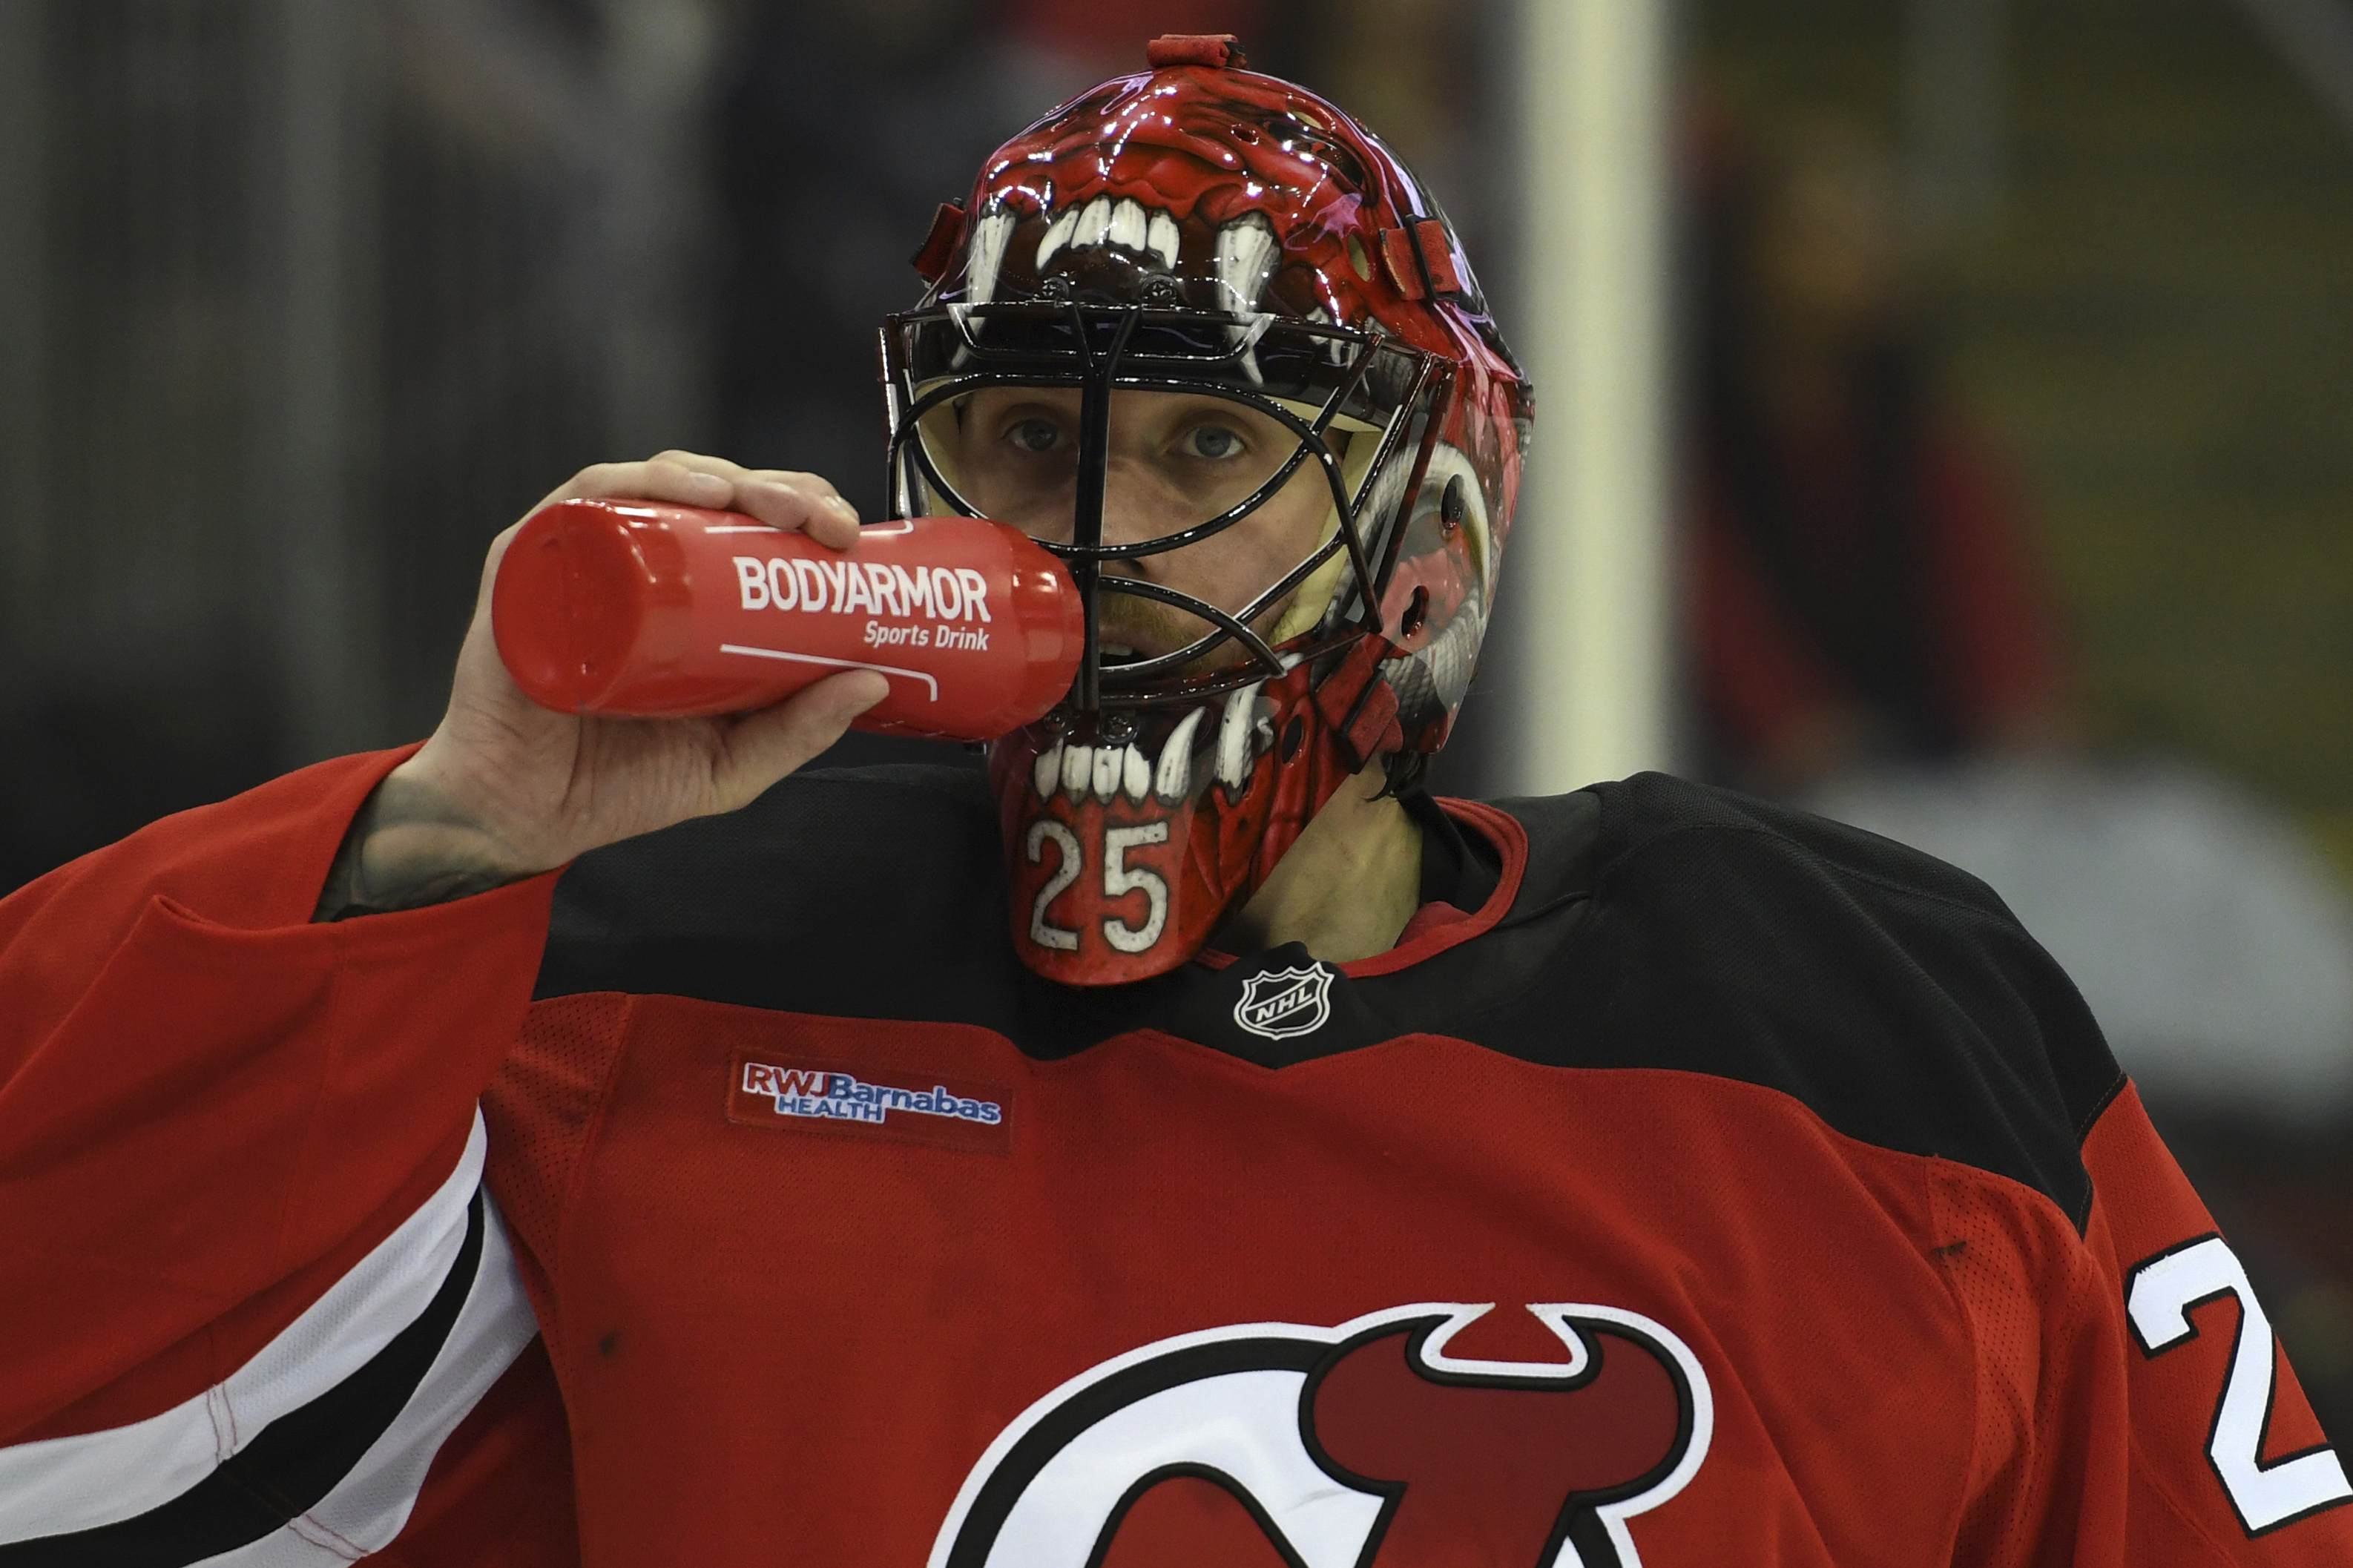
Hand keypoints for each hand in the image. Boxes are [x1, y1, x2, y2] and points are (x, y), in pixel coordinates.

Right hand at [316, 453, 887, 918]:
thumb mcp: (732, 762)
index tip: (847, 537)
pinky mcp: (526, 569)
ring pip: (650, 484)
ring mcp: (579, 560)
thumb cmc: (617, 783)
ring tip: (762, 502)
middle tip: (822, 518)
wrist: (522, 819)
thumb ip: (799, 730)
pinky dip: (628, 485)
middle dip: (776, 487)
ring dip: (715, 475)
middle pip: (709, 492)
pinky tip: (679, 492)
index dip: (804, 511)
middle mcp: (633, 566)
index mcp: (684, 597)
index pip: (750, 525)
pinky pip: (574, 505)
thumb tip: (874, 680)